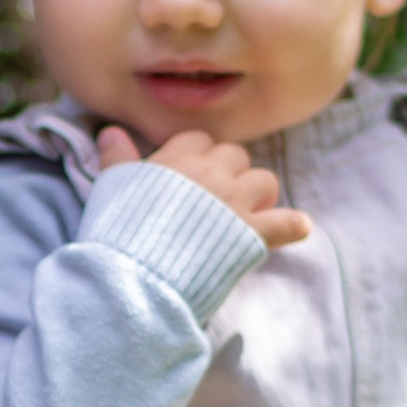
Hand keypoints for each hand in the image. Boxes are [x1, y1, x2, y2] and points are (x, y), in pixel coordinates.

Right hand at [97, 125, 310, 249]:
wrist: (135, 274)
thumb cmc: (118, 231)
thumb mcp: (110, 187)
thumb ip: (116, 158)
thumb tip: (110, 131)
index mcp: (177, 160)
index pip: (199, 141)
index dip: (198, 157)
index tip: (191, 176)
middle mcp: (211, 174)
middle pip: (236, 156)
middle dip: (230, 173)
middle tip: (218, 198)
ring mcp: (235, 203)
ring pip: (264, 181)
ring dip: (259, 194)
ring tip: (248, 213)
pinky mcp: (252, 235)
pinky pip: (286, 222)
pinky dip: (293, 225)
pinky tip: (296, 227)